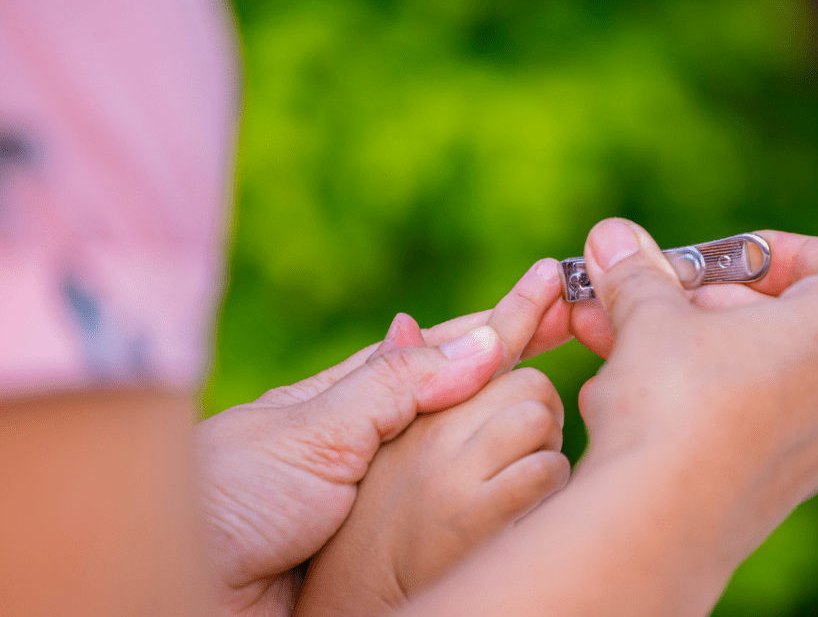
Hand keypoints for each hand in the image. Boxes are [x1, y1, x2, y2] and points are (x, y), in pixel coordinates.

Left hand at [195, 258, 570, 616]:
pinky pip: (459, 512)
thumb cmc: (224, 496)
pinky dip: (500, 487)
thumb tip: (485, 339)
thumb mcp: (311, 428)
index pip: (441, 345)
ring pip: (468, 449)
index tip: (554, 282)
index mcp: (348, 398)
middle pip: (464, 391)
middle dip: (523, 350)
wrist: (183, 582)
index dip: (501, 316)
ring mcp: (387, 493)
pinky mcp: (393, 548)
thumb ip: (397, 388)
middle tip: (586, 315)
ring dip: (519, 416)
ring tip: (574, 371)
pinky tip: (534, 471)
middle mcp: (374, 440)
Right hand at [577, 218, 817, 561]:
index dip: (805, 250)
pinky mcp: (779, 486)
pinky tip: (632, 398)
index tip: (734, 262)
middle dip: (714, 300)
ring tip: (620, 342)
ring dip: (695, 346)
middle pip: (797, 318)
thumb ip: (638, 273)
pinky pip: (751, 418)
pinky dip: (701, 396)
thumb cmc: (669, 404)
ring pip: (762, 370)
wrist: (655, 526)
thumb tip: (610, 236)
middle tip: (650, 299)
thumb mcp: (648, 317)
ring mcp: (817, 447)